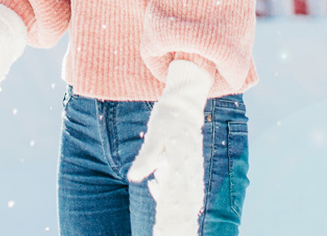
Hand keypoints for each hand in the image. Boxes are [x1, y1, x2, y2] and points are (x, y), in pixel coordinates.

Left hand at [128, 60, 213, 235]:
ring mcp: (193, 167)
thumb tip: (133, 177)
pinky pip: (186, 184)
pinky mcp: (190, 164)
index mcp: (183, 164)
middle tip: (162, 223)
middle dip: (176, 213)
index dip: (172, 213)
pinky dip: (172, 191)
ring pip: (189, 194)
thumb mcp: (155, 135)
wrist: (182, 103)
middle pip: (187, 200)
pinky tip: (154, 185)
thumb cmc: (168, 118)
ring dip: (175, 204)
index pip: (180, 198)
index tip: (164, 222)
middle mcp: (192, 169)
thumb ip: (147, 157)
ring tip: (159, 210)